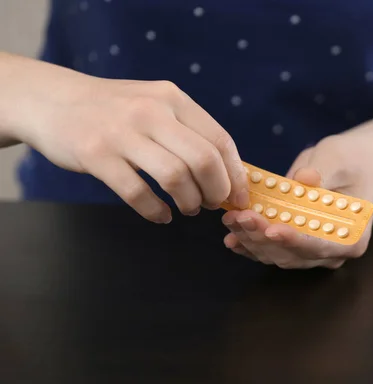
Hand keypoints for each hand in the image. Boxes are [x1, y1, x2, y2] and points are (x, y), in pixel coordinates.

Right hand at [11, 61, 247, 222]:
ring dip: (188, 202)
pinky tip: (160, 215)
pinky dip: (154, 210)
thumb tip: (227, 173)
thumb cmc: (114, 110)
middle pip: (203, 160)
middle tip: (212, 205)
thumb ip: (188, 131)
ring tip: (186, 209)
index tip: (239, 197)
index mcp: (173, 98)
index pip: (219, 140)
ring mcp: (122, 132)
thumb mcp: (155, 104)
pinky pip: (137, 192)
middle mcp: (151, 111)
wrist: (52, 100)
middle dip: (216, 191)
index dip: (235, 174)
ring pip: (175, 177)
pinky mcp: (95, 155)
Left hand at [222, 135, 372, 268]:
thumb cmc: (350, 161)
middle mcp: (334, 252)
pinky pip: (271, 251)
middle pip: (293, 254)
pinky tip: (232, 236)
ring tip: (232, 220)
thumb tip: (305, 178)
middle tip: (241, 217)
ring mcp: (314, 253)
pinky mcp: (296, 246)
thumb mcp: (338, 159)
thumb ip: (322, 171)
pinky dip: (251, 245)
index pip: (320, 245)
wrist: (352, 164)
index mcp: (353, 236)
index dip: (294, 240)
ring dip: (252, 240)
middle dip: (263, 237)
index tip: (272, 229)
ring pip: (278, 255)